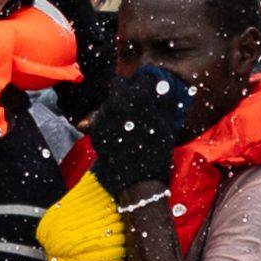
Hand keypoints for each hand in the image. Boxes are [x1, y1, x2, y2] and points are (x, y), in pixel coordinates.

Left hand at [88, 63, 200, 177]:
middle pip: (117, 84)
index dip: (144, 83)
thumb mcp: (165, 125)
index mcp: (138, 99)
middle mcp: (117, 103)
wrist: (139, 181)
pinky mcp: (95, 131)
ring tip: (126, 120)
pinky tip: (117, 132)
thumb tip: (161, 88)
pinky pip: (100, 118)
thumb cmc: (158, 153)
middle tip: (134, 102)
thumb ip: (161, 103)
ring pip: (107, 101)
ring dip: (115, 106)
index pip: (139, 78)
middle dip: (125, 90)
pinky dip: (107, 121)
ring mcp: (103, 117)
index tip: (147, 90)